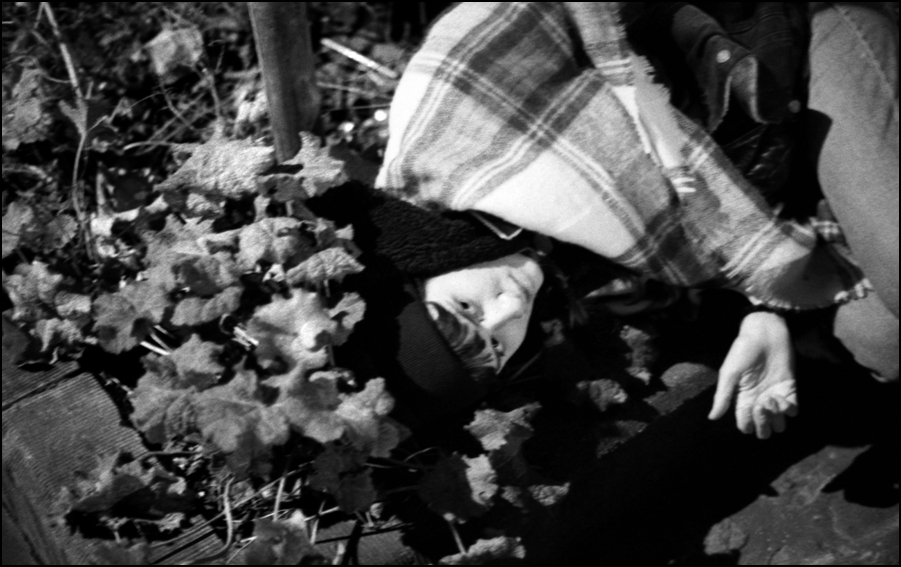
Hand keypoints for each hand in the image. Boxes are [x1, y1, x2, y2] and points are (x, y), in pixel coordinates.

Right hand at [708, 311, 797, 438]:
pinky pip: (792, 410)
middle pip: (763, 429)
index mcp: (742, 399)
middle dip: (763, 426)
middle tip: (761, 409)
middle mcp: (759, 401)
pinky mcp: (789, 389)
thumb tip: (712, 418)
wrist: (765, 334)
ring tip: (771, 400)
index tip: (748, 411)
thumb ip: (723, 396)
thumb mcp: (728, 373)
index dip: (747, 424)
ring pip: (779, 423)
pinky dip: (788, 409)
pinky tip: (781, 397)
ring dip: (776, 418)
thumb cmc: (743, 351)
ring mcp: (775, 396)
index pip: (745, 423)